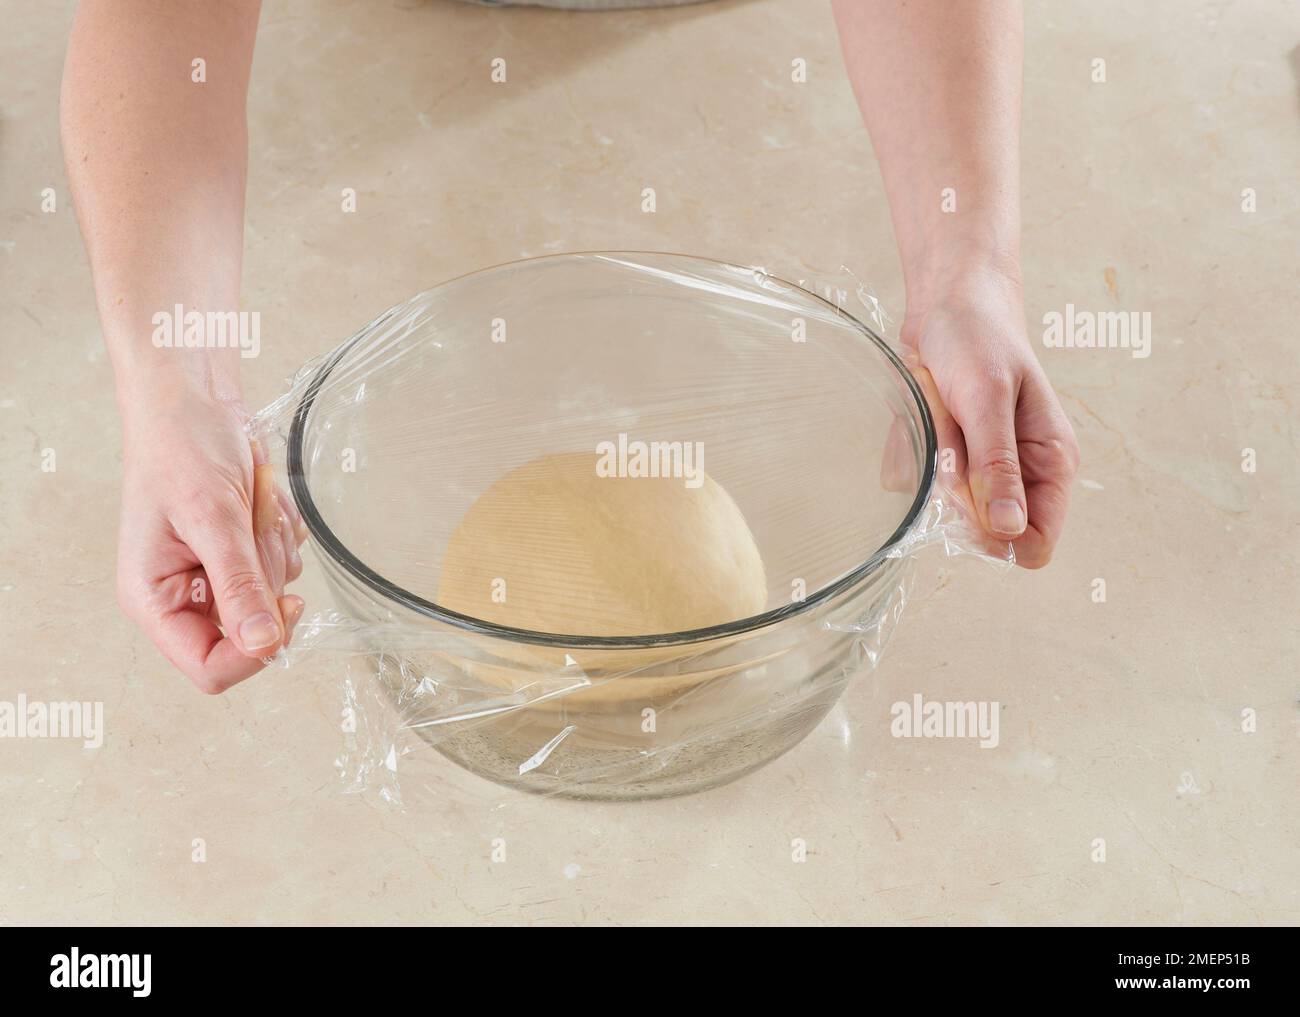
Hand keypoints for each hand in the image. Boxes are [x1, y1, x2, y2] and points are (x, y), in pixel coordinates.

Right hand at [116, 380, 306, 691]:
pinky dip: (281, 530)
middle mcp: (183, 597)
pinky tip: (259, 497)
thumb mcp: (212, 517)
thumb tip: (263, 646)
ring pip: (276, 594)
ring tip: (249, 502)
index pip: (209, 669)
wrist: (194, 400)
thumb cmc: (180, 449)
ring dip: (274, 545)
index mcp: (154, 600)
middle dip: (265, 575)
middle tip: (251, 525)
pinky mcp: (244, 554)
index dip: (252, 652)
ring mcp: (216, 576)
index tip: (284, 608)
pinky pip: (286, 563)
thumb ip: (238, 584)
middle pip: (253, 631)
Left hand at [901, 262, 1078, 567]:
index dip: (996, 537)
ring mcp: (986, 470)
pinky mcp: (953, 461)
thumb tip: (1009, 530)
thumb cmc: (977, 340)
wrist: (947, 303)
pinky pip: (924, 485)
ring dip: (933, 469)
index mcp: (1051, 464)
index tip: (965, 493)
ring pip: (949, 510)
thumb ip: (998, 466)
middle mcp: (1023, 475)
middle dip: (957, 495)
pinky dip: (914, 454)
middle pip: (984, 534)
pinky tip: (925, 416)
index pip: (1034, 546)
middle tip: (951, 438)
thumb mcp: (987, 400)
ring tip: (940, 417)